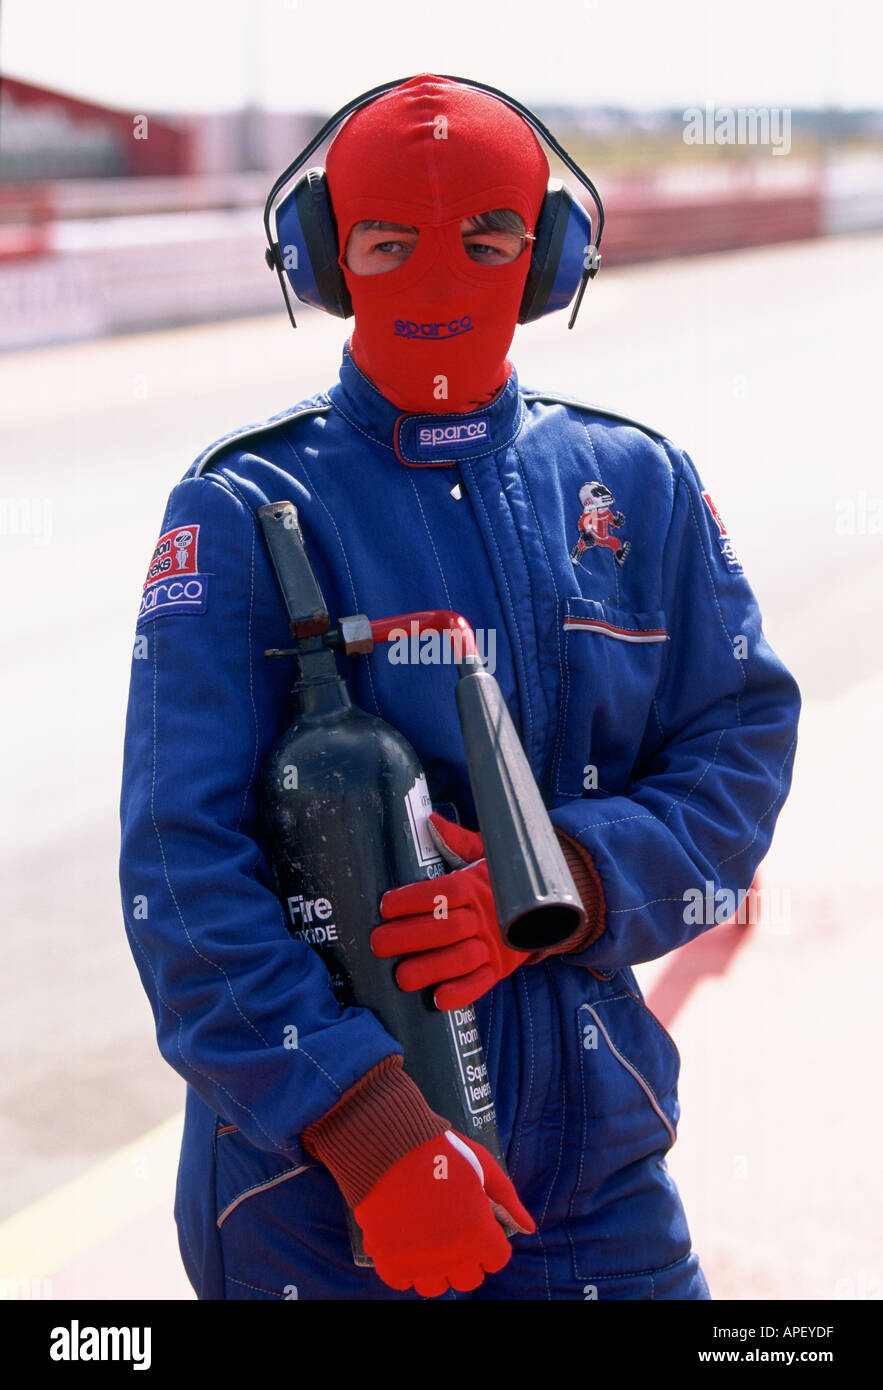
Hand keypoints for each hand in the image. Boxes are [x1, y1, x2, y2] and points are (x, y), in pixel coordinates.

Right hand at [354, 1127, 534, 1296]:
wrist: (388, 1146)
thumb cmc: (440, 1151)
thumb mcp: (484, 1167)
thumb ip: (508, 1201)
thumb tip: (528, 1229)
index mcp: (479, 1235)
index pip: (496, 1259)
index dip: (490, 1241)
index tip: (478, 1226)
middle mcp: (452, 1257)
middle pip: (468, 1279)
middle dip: (466, 1258)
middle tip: (453, 1230)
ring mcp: (419, 1263)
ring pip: (435, 1287)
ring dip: (436, 1268)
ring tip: (428, 1239)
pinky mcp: (389, 1262)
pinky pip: (402, 1282)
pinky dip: (404, 1268)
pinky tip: (405, 1243)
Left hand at [371, 813, 531, 1009]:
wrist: (540, 906)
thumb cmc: (495, 879)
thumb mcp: (481, 853)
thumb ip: (456, 841)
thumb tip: (430, 820)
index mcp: (475, 886)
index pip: (443, 892)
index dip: (414, 899)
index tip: (385, 905)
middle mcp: (485, 916)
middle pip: (447, 928)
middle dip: (411, 937)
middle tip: (378, 943)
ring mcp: (493, 945)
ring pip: (462, 959)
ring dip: (431, 969)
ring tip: (402, 978)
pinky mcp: (498, 970)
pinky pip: (481, 983)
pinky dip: (461, 993)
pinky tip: (438, 1000)